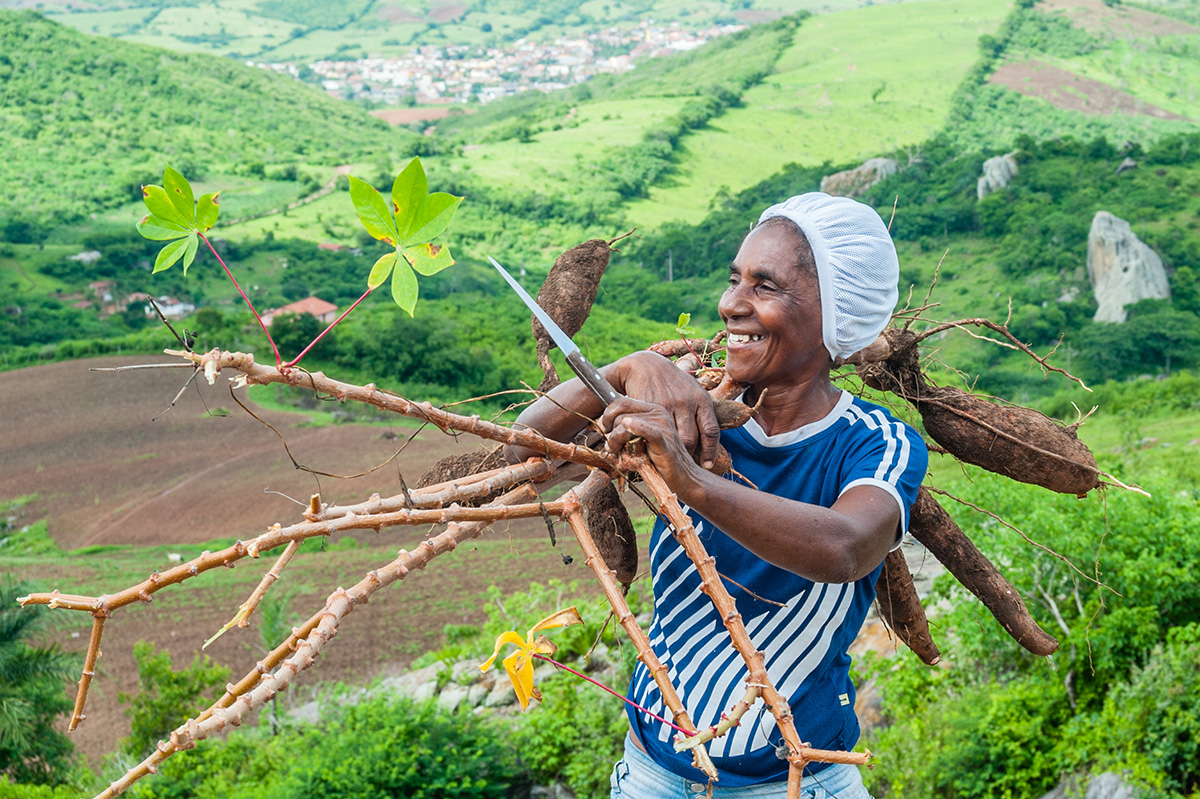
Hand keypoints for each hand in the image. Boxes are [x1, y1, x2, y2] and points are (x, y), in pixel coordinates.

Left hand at [599, 396, 703, 490]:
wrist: (685, 478)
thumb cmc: (661, 462)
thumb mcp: (641, 441)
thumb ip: (627, 431)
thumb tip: (604, 426)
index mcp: (653, 410)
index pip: (622, 402)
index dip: (608, 415)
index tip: (604, 430)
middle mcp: (659, 413)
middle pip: (621, 414)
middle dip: (611, 432)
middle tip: (612, 448)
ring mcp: (663, 425)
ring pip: (626, 424)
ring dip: (616, 440)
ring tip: (619, 453)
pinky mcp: (665, 440)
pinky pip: (646, 431)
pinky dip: (635, 428)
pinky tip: (627, 430)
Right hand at [611, 351, 720, 469]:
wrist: (646, 365)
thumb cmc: (672, 382)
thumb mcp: (693, 391)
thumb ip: (702, 412)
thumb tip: (710, 437)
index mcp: (701, 400)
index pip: (711, 431)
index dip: (710, 452)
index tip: (707, 465)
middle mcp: (687, 403)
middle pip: (692, 439)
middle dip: (689, 454)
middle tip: (686, 464)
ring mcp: (668, 405)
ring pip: (674, 438)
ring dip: (672, 451)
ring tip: (670, 459)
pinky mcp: (651, 407)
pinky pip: (656, 431)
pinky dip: (656, 441)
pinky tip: (654, 448)